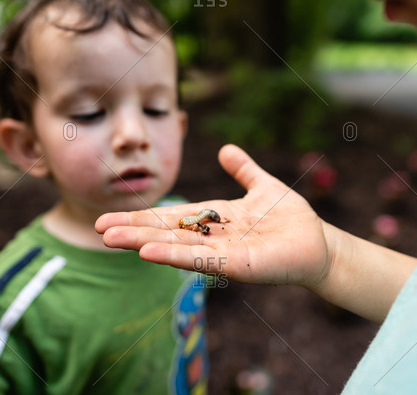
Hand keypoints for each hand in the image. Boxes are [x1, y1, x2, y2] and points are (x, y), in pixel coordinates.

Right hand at [96, 144, 335, 289]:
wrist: (319, 242)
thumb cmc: (291, 218)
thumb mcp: (262, 186)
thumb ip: (243, 169)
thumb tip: (225, 149)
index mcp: (213, 219)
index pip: (170, 218)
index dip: (141, 218)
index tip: (109, 219)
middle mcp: (212, 238)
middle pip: (166, 233)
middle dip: (132, 230)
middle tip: (97, 229)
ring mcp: (222, 254)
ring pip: (176, 247)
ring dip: (143, 243)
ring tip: (111, 239)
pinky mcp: (237, 266)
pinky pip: (202, 259)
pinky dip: (174, 255)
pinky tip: (149, 252)